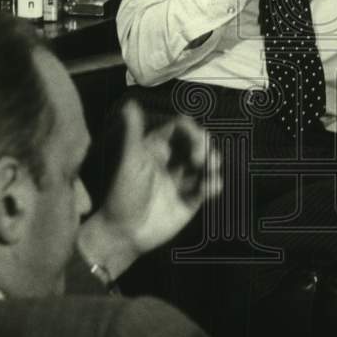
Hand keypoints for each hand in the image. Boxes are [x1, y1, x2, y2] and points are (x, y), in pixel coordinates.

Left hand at [77, 101, 221, 278]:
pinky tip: (211, 188)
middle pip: (196, 143)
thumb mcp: (129, 160)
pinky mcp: (190, 201)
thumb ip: (133, 132)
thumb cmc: (122, 193)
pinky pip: (208, 188)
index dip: (191, 129)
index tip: (195, 137)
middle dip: (204, 146)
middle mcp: (170, 161)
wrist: (125, 233)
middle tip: (202, 158)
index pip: (180, 128)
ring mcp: (181, 181)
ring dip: (213, 163)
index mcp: (156, 148)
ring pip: (206, 164)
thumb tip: (130, 103)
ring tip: (211, 171)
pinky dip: (214, 185)